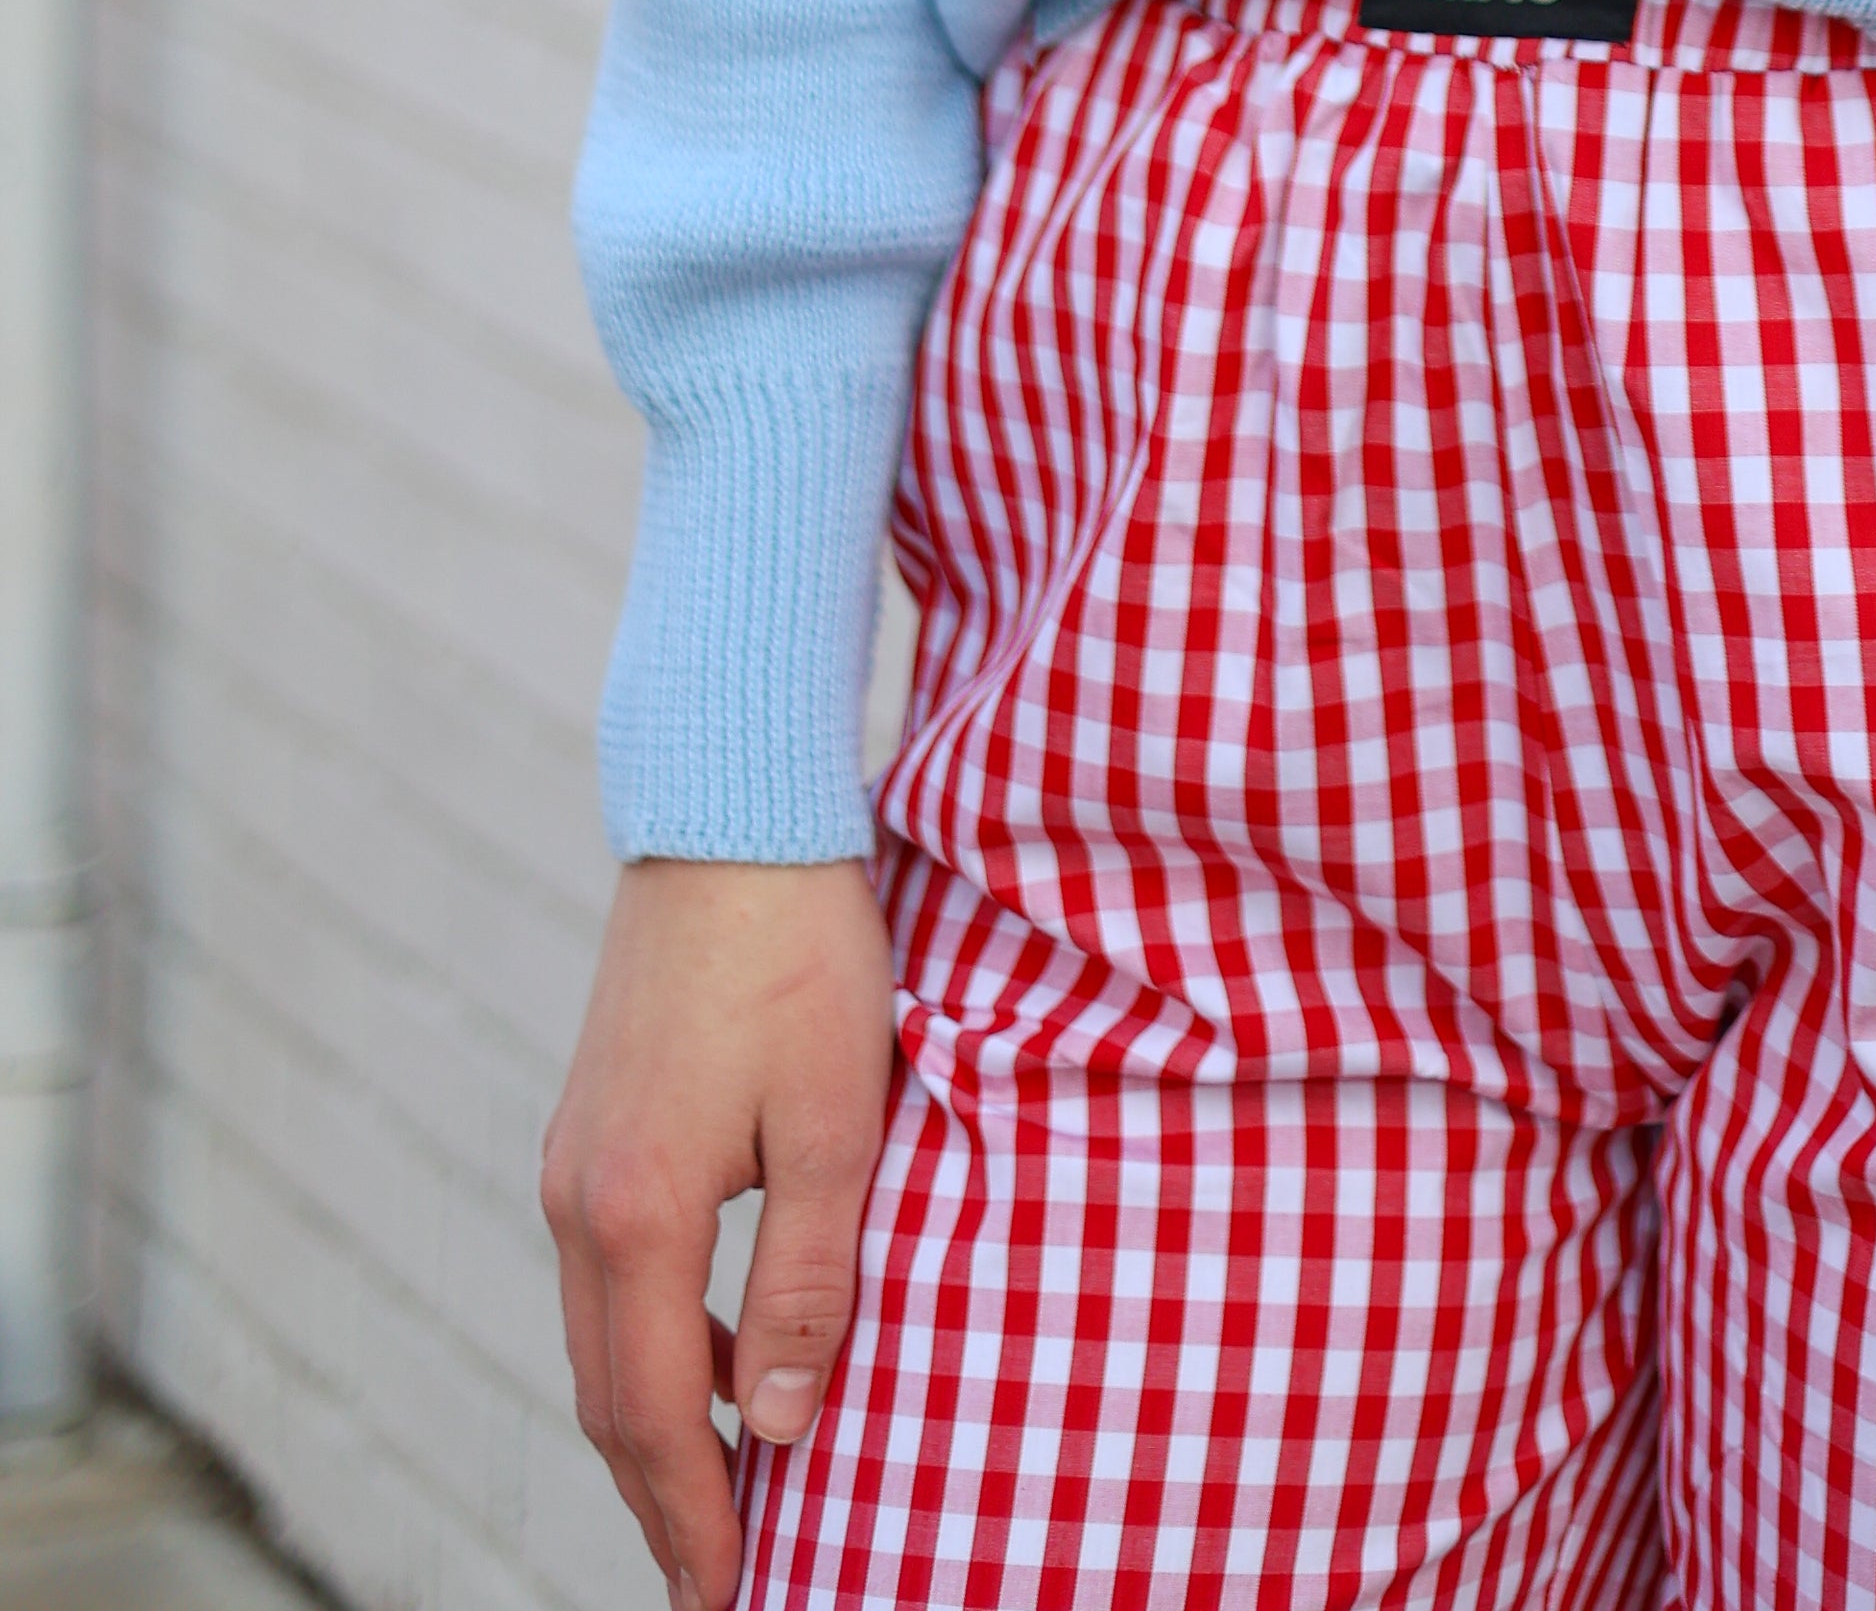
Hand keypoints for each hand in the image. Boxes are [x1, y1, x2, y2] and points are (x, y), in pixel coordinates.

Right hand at [541, 856, 894, 1609]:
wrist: (727, 815)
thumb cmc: (800, 956)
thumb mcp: (832, 1121)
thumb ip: (805, 1277)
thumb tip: (783, 1423)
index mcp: (636, 1214)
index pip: (657, 1417)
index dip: (696, 1517)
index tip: (730, 1595)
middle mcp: (578, 1201)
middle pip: (610, 1398)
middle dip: (664, 1501)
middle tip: (716, 1582)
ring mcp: (571, 1163)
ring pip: (600, 1342)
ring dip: (654, 1427)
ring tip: (721, 1495)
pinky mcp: (589, 1127)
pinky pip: (608, 1279)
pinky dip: (651, 1347)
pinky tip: (717, 1360)